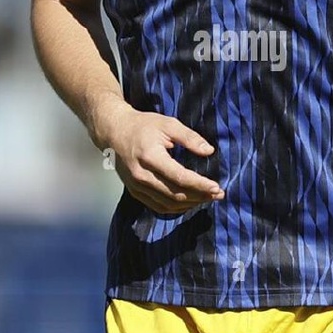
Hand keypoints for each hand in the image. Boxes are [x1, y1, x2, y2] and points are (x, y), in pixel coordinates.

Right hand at [107, 104, 224, 215]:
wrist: (113, 131)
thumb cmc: (143, 125)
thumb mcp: (168, 124)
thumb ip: (189, 137)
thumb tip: (209, 151)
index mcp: (150, 157)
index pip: (180, 177)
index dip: (200, 185)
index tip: (217, 187)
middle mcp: (141, 175)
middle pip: (176, 194)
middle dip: (200, 196)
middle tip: (218, 194)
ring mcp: (136, 186)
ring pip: (168, 204)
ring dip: (190, 204)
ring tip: (207, 198)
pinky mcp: (134, 191)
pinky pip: (158, 206)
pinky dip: (176, 208)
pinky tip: (190, 202)